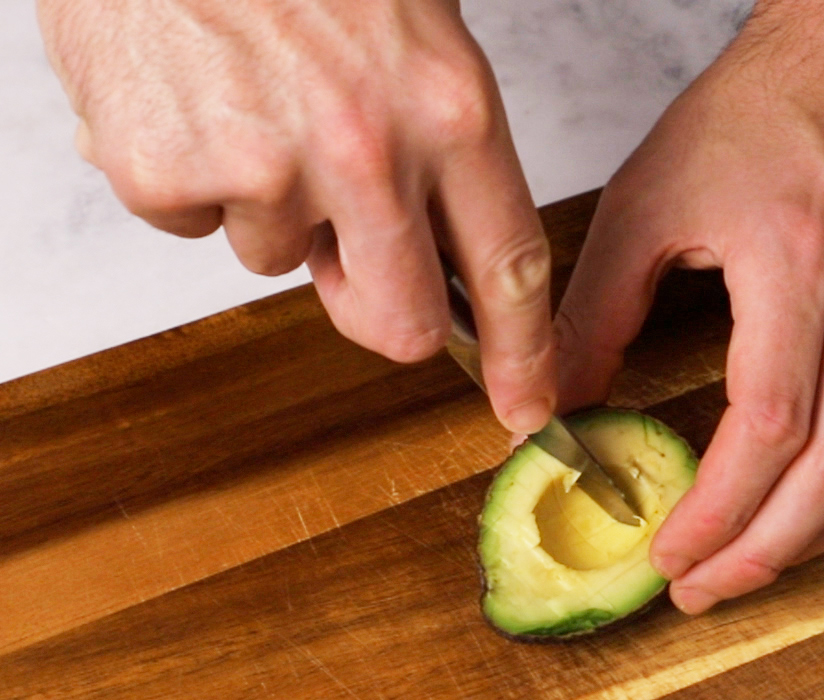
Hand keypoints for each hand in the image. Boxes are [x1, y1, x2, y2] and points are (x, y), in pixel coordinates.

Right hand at [37, 0, 555, 433]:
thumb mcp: (417, 31)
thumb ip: (437, 150)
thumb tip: (436, 257)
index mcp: (448, 110)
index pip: (508, 266)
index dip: (522, 355)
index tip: (527, 406)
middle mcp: (366, 152)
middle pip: (396, 321)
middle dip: (373, 307)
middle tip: (346, 254)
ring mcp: (262, 169)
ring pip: (280, 261)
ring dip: (272, 207)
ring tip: (252, 103)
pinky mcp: (165, 175)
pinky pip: (193, 226)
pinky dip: (190, 178)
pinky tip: (192, 100)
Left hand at [555, 0, 823, 612]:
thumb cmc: (764, 103)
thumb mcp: (651, 194)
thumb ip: (597, 305)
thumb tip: (557, 402)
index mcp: (797, 257)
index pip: (765, 424)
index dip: (715, 509)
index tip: (665, 554)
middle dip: (763, 551)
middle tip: (701, 589)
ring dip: (815, 538)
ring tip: (748, 567)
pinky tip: (806, 513)